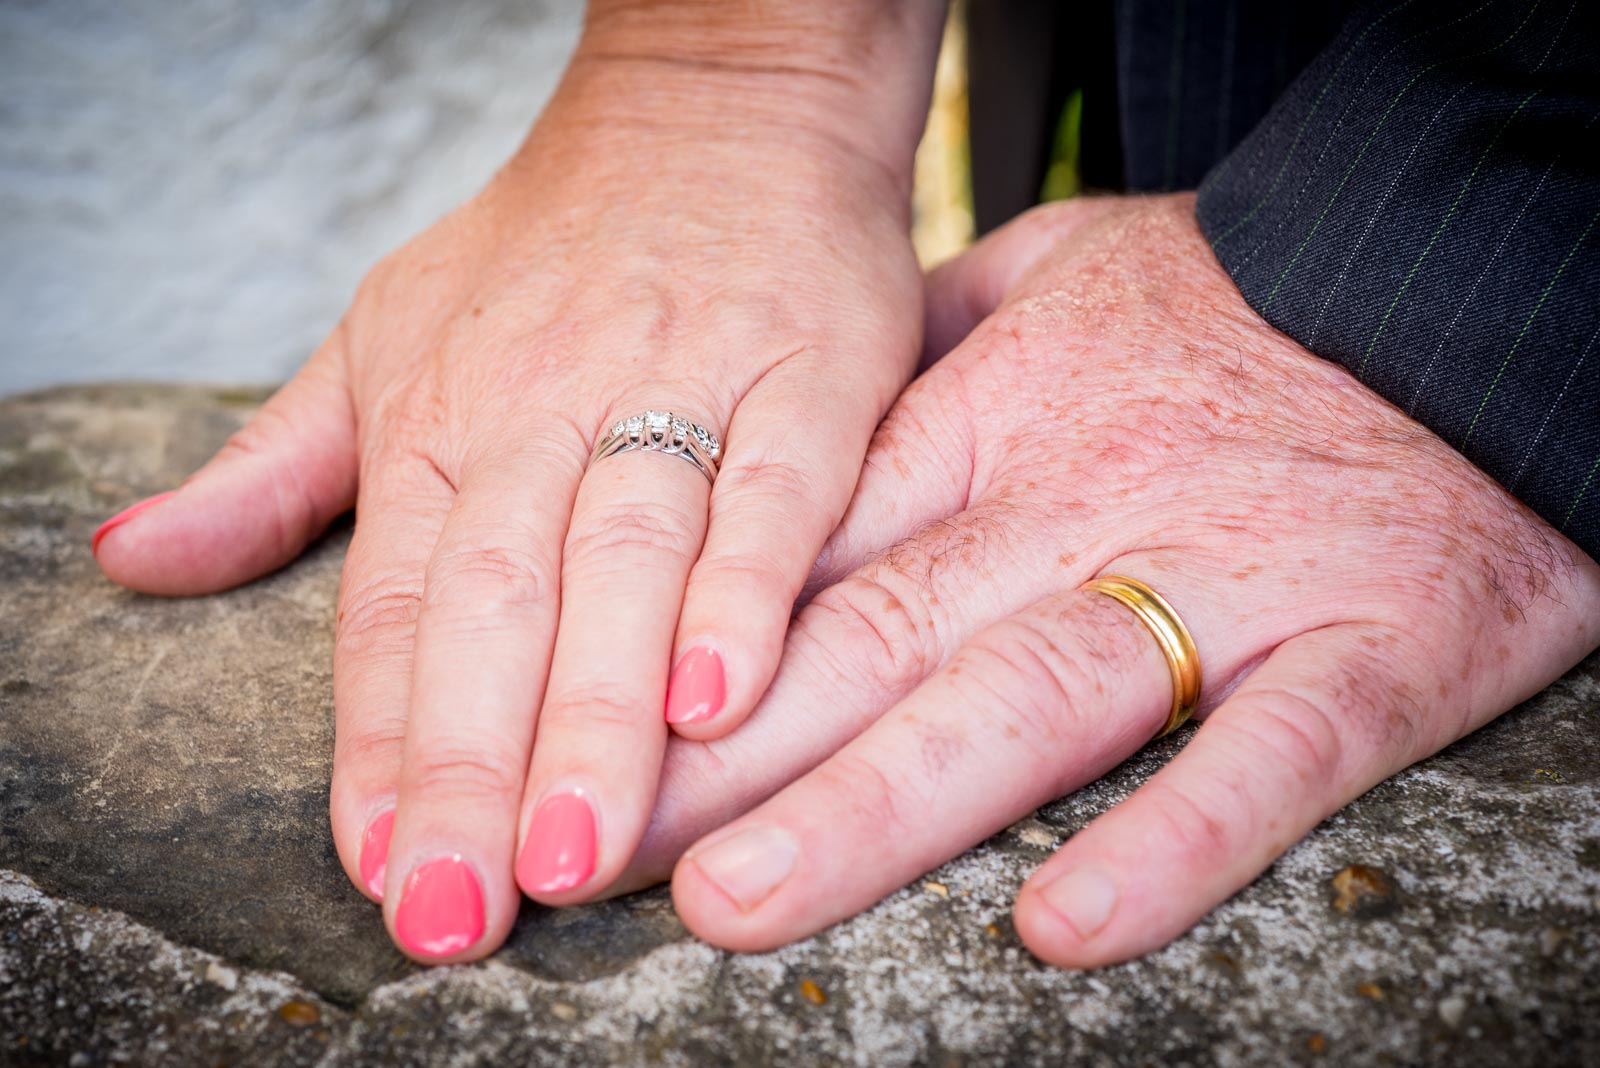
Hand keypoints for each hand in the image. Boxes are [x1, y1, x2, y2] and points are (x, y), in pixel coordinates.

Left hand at [90, 3, 942, 961]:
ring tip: (578, 853)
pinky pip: (773, 489)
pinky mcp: (808, 370)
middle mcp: (546, 404)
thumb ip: (276, 468)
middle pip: (496, 603)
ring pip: (625, 562)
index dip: (379, 744)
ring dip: (596, 713)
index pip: (392, 603)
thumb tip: (138, 562)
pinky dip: (748, 590)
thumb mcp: (382, 332)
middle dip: (472, 765)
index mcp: (439, 413)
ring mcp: (681, 382)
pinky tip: (723, 699)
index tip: (376, 869)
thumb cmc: (552, 244)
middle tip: (460, 909)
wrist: (722, 108)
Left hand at [620, 194, 1599, 964]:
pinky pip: (1270, 755)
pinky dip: (1176, 843)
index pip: (816, 541)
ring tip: (748, 901)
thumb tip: (812, 392)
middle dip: (731, 755)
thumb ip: (934, 338)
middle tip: (605, 849)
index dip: (694, 644)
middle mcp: (1087, 503)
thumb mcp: (1066, 267)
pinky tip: (1069, 930)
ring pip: (1029, 701)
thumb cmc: (1247, 295)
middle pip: (880, 638)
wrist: (1468, 281)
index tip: (593, 729)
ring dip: (881, 808)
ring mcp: (1229, 576)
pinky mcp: (1373, 643)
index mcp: (1002, 420)